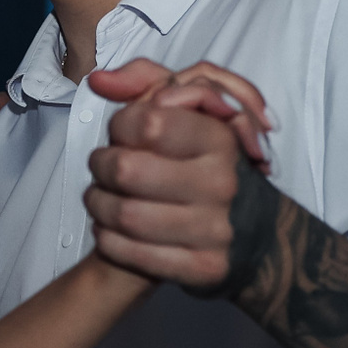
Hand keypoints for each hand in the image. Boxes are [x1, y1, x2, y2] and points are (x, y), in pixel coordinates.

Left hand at [84, 63, 281, 291]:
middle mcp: (223, 184)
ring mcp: (216, 230)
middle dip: (101, 165)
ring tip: (100, 197)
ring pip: (123, 214)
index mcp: (222, 140)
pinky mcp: (203, 268)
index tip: (124, 134)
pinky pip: (130, 253)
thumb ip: (144, 79)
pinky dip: (107, 239)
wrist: (249, 234)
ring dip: (98, 203)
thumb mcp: (186, 109)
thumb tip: (100, 80)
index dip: (121, 126)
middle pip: (126, 169)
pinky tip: (110, 229)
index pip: (149, 122)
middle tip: (103, 167)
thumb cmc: (203, 162)